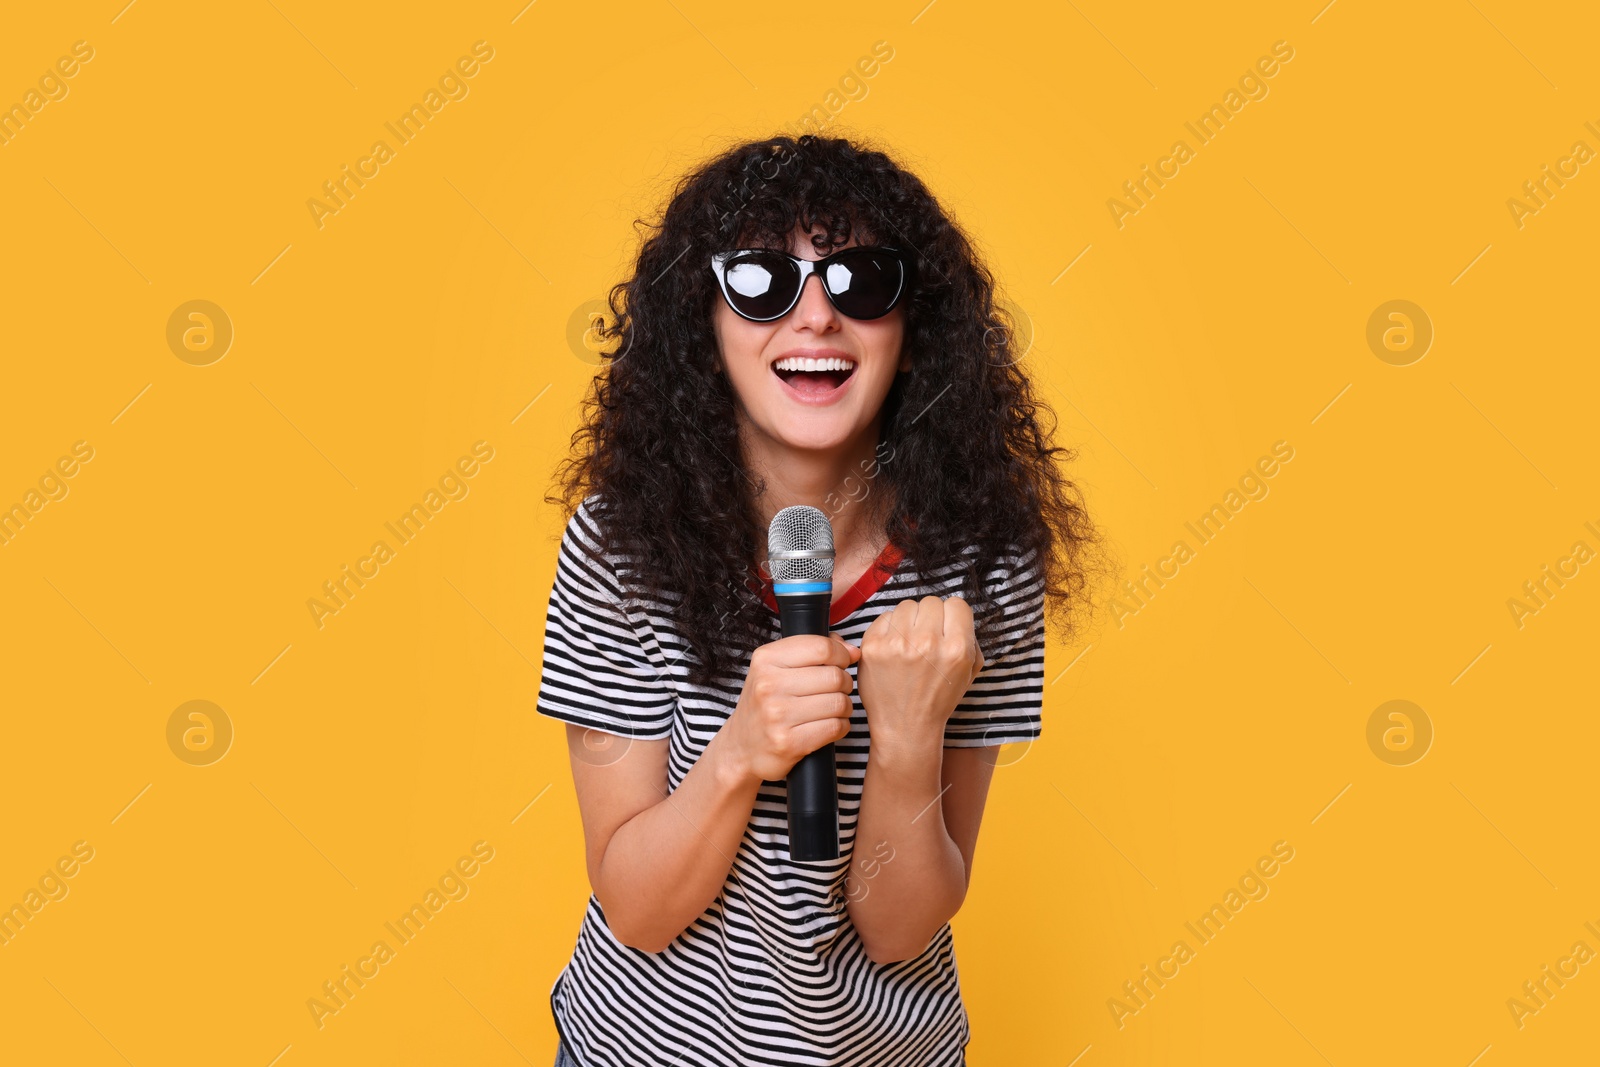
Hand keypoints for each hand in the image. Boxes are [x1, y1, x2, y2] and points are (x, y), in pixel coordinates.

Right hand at [722, 632, 861, 783]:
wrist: (741, 748)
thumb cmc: (764, 704)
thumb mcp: (775, 668)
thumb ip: (811, 651)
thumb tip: (852, 651)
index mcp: (766, 659)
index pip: (822, 647)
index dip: (841, 654)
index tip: (842, 662)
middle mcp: (769, 685)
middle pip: (835, 676)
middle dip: (845, 683)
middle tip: (837, 689)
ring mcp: (778, 715)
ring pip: (839, 702)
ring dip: (844, 706)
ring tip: (833, 708)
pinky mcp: (789, 742)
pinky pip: (835, 727)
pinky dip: (840, 726)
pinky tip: (829, 725)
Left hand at [856, 596, 984, 748]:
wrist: (906, 726)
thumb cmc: (937, 699)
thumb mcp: (968, 672)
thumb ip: (969, 639)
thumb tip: (956, 614)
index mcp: (956, 649)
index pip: (957, 604)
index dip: (952, 616)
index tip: (946, 628)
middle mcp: (927, 643)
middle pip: (931, 602)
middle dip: (930, 618)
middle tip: (925, 639)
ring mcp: (897, 643)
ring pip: (907, 606)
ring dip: (909, 621)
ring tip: (908, 644)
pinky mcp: (873, 645)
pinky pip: (885, 616)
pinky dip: (890, 629)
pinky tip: (893, 649)